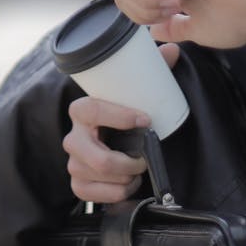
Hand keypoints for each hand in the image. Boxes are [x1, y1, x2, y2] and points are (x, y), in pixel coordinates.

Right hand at [61, 44, 178, 203]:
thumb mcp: (137, 93)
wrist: (112, 144)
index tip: (145, 120)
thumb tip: (171, 50)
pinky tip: (126, 184)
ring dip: (126, 178)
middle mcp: (73, 138)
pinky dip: (117, 193)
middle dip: (128, 162)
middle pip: (97, 158)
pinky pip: (96, 196)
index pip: (90, 110)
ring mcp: (74, 163)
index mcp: (82, 111)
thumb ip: (153, 69)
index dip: (118, 116)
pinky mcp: (78, 185)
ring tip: (137, 171)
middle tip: (144, 159)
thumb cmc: (125, 118)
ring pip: (101, 178)